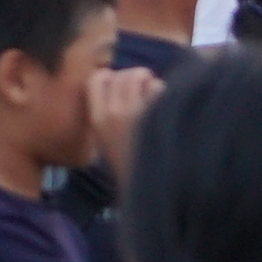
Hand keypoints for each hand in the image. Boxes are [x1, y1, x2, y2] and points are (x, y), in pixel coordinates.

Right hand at [88, 64, 166, 182]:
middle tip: (142, 90)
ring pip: (139, 75)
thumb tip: (118, 83)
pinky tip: (165, 104)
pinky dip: (163, 91)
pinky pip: (157, 87)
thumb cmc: (127, 164)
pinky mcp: (156, 114)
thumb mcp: (105, 139)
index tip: (119, 86)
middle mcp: (113, 113)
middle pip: (121, 74)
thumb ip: (107, 113)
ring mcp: (135, 112)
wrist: (146, 187)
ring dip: (148, 81)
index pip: (95, 79)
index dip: (110, 77)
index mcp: (96, 119)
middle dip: (133, 77)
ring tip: (153, 93)